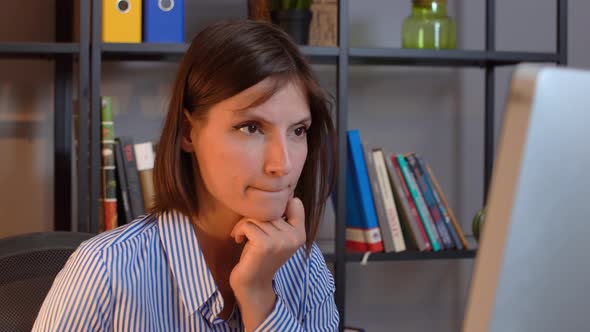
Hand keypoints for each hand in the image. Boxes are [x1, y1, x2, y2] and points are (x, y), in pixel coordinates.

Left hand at [229, 197, 305, 329]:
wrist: (252, 285)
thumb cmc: (260, 256)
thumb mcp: (277, 235)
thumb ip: (282, 218)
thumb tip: (284, 192)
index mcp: (301, 234)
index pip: (295, 203)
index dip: (276, 207)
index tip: (265, 220)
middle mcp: (294, 237)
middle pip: (270, 209)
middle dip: (254, 217)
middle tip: (247, 231)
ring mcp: (281, 241)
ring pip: (257, 217)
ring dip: (244, 224)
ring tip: (243, 236)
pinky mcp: (265, 245)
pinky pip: (247, 224)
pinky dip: (238, 230)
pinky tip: (238, 240)